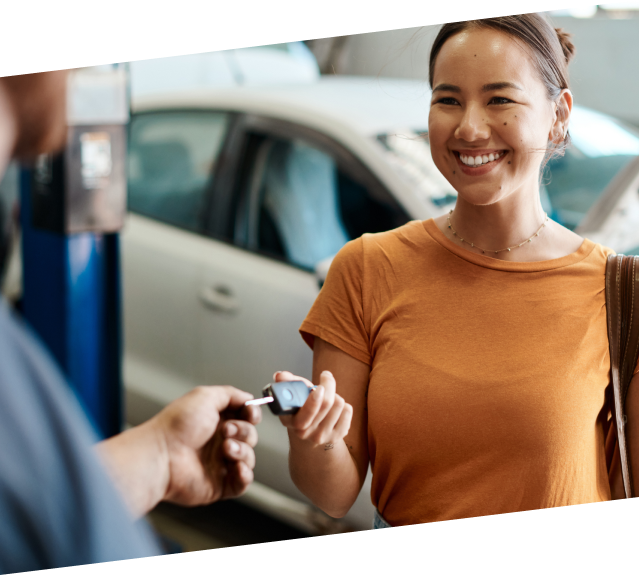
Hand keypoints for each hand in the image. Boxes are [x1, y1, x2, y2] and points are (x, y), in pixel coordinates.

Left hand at [150, 385, 260, 506]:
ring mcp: (220, 463)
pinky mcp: (219, 484)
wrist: (161, 455)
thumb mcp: (205, 396)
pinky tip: (236, 467)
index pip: (246, 417)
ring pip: (249, 457)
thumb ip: (231, 394)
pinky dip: (245, 475)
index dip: (252, 415)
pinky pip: (243, 482)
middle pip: (250, 436)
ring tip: (226, 449)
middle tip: (226, 431)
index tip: (250, 414)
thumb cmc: (176, 426)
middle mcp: (219, 441)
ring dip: (243, 451)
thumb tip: (249, 398)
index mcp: (216, 420)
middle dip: (244, 431)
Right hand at [275, 370, 352, 448]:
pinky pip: (347, 412)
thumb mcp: (293, 394)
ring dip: (335, 395)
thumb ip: (287, 382)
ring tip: (328, 397)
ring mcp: (320, 436)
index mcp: (289, 420)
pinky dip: (344, 406)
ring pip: (339, 404)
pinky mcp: (336, 437)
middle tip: (326, 377)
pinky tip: (335, 409)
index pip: (305, 412)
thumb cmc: (301, 407)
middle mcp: (304, 432)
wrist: (309, 431)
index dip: (314, 400)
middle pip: (326, 403)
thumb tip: (279, 375)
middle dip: (328, 386)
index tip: (319, 388)